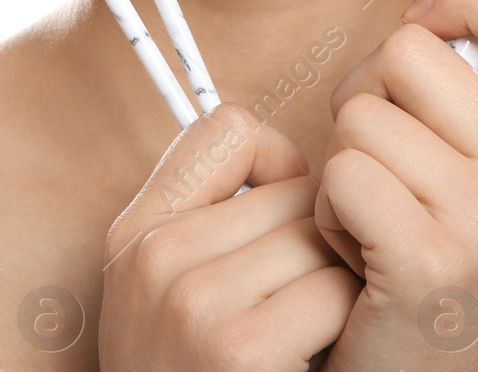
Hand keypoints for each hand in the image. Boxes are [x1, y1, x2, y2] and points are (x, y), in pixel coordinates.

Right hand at [100, 102, 363, 370]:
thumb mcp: (173, 296)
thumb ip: (216, 217)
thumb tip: (304, 163)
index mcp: (137, 232)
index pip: (230, 128)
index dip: (279, 171)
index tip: (282, 228)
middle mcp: (155, 257)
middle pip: (296, 191)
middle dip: (319, 244)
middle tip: (302, 308)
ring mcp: (191, 302)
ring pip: (322, 238)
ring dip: (336, 288)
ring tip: (306, 338)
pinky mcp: (239, 349)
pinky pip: (333, 292)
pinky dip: (340, 328)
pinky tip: (312, 361)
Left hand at [312, 0, 477, 369]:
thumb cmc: (422, 275)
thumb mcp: (464, 176)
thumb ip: (453, 92)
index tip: (434, 20)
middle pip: (408, 50)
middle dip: (364, 95)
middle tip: (379, 166)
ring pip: (359, 114)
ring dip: (340, 167)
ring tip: (371, 224)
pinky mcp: (429, 257)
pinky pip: (339, 173)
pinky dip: (326, 212)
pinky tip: (357, 258)